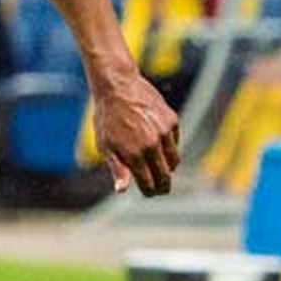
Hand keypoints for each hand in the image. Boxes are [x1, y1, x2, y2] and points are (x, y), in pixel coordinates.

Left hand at [93, 73, 179, 195]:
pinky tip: (158, 145)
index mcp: (134, 154)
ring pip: (174, 160)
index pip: (149, 183)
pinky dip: (169, 147)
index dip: (150, 192)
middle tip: (161, 190)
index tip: (150, 193)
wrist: (117, 87)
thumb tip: (122, 190)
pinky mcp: (172, 121)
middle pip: (165, 175)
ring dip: (168, 168)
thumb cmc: (106, 117)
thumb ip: (117, 168)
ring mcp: (164, 133)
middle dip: (163, 186)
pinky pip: (174, 142)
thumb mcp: (105, 145)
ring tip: (160, 169)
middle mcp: (152, 145)